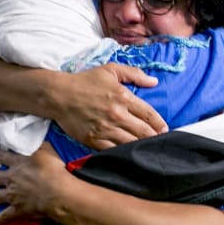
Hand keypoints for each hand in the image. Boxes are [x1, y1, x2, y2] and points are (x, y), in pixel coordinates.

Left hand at [0, 144, 67, 224]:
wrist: (57, 192)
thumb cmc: (53, 170)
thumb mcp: (46, 150)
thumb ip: (37, 145)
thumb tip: (31, 140)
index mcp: (18, 163)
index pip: (3, 157)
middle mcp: (12, 179)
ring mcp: (13, 195)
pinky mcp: (18, 210)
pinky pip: (6, 215)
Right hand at [52, 63, 166, 149]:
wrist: (58, 95)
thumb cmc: (85, 81)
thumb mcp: (110, 70)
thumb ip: (134, 74)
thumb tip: (154, 81)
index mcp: (123, 97)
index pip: (149, 115)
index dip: (160, 124)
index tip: (164, 129)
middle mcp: (117, 114)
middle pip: (144, 132)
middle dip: (155, 138)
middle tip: (159, 141)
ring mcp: (106, 129)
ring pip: (131, 143)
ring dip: (141, 147)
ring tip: (147, 149)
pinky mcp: (94, 140)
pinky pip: (114, 150)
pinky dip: (123, 153)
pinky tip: (129, 154)